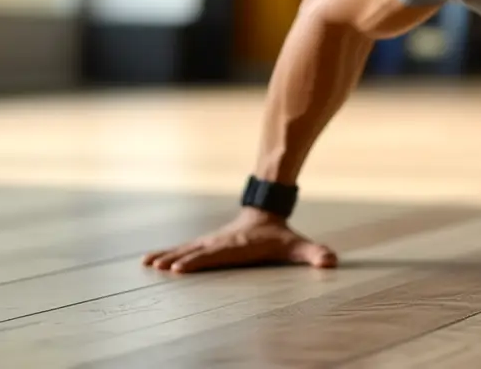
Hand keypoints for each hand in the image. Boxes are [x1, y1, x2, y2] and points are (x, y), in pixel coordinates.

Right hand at [142, 208, 337, 273]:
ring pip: (186, 249)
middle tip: (161, 268)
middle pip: (198, 252)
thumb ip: (315, 253)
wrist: (266, 213)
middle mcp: (221, 242)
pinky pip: (184, 248)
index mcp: (238, 246)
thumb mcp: (298, 245)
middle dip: (180, 260)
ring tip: (148, 264)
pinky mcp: (205, 242)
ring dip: (168, 256)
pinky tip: (149, 261)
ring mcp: (211, 241)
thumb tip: (332, 261)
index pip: (217, 255)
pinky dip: (166, 253)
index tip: (182, 268)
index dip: (200, 261)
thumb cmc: (280, 236)